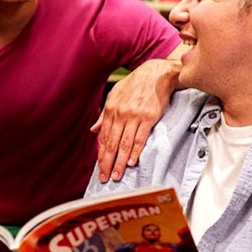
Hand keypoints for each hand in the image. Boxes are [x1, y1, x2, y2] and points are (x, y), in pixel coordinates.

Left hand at [93, 57, 179, 182]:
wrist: (157, 74)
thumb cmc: (137, 84)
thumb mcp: (115, 95)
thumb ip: (104, 114)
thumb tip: (94, 129)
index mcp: (111, 109)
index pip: (104, 137)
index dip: (101, 154)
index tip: (100, 167)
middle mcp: (121, 113)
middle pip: (112, 143)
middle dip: (107, 163)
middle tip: (105, 177)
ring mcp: (135, 116)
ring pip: (124, 144)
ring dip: (120, 162)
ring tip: (117, 174)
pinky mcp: (149, 117)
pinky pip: (140, 138)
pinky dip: (135, 151)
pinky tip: (131, 161)